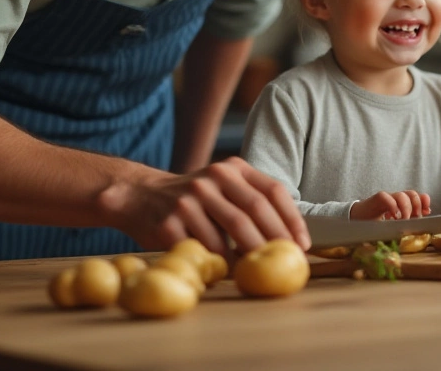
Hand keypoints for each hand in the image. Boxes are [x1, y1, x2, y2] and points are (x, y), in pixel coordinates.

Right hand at [97, 156, 308, 255]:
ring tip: (259, 272)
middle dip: (275, 241)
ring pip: (230, 233)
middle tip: (285, 263)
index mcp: (233, 168)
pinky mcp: (170, 222)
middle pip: (254, 212)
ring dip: (248, 257)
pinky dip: (220, 264)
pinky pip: (204, 249)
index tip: (301, 244)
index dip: (291, 219)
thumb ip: (251, 201)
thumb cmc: (194, 198)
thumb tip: (291, 238)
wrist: (139, 195)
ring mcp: (189, 199)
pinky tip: (228, 273)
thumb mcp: (223, 185)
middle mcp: (212, 178)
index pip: (272, 191)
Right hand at [350, 190, 431, 219]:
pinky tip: (392, 217)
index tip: (427, 211)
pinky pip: (386, 197)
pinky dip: (392, 206)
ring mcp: (386, 197)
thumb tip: (426, 213)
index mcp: (401, 202)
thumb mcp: (395, 224)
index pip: (416, 196)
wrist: (357, 220)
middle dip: (416, 206)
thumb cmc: (377, 223)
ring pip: (401, 195)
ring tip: (403, 220)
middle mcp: (395, 198)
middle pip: (411, 194)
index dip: (423, 200)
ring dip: (406, 208)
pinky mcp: (376, 199)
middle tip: (414, 219)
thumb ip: (409, 218)